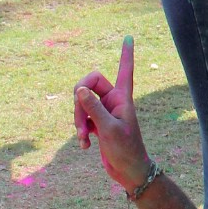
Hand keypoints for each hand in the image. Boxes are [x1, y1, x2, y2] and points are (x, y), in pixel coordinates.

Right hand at [73, 37, 149, 190]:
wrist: (128, 171)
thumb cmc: (125, 151)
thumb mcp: (109, 129)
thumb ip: (93, 108)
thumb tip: (79, 89)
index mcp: (123, 97)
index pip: (125, 70)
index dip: (126, 54)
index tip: (129, 37)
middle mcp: (113, 100)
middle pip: (88, 84)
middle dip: (78, 102)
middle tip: (81, 123)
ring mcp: (104, 111)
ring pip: (81, 102)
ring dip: (77, 120)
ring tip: (84, 138)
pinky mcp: (97, 123)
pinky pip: (80, 118)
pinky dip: (80, 131)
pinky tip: (85, 145)